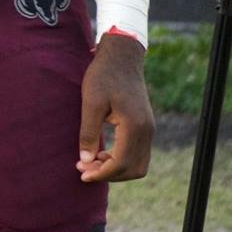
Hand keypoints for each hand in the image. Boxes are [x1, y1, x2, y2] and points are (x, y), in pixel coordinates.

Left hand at [77, 36, 152, 182]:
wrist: (121, 58)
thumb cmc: (103, 76)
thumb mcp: (90, 102)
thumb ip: (88, 132)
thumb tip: (86, 159)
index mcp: (134, 126)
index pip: (121, 163)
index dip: (101, 173)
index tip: (82, 173)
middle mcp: (147, 131)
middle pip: (133, 169)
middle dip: (108, 174)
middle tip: (84, 168)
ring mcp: (149, 130)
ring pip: (138, 164)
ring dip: (116, 168)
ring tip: (90, 161)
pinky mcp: (145, 127)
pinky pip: (137, 153)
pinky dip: (121, 159)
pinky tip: (101, 153)